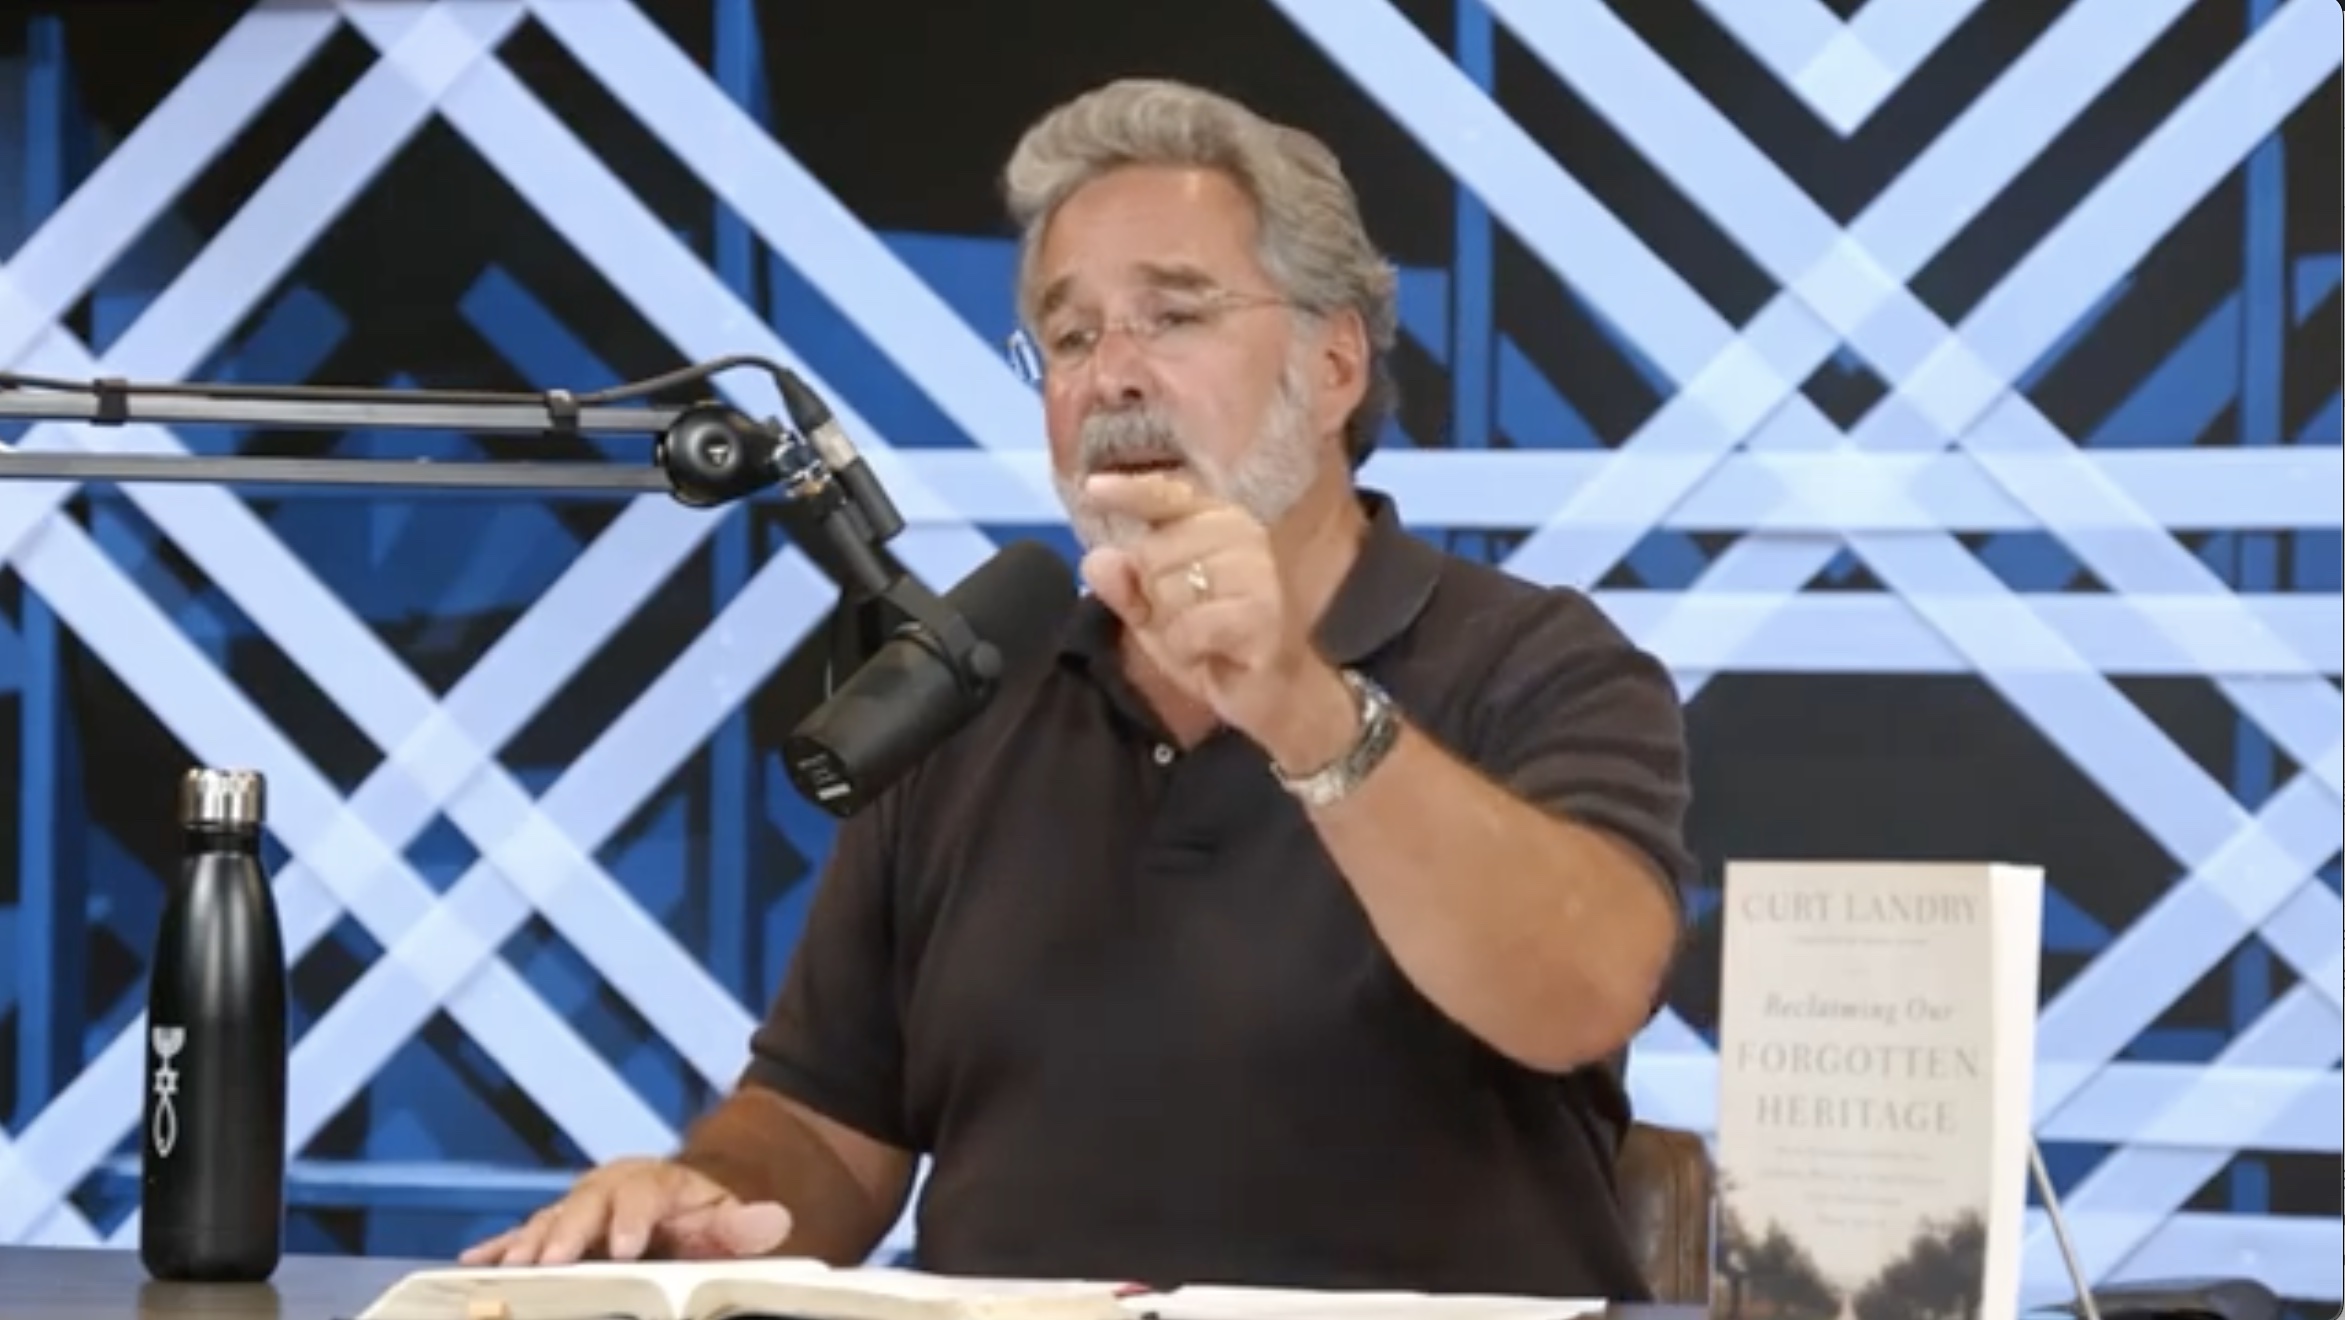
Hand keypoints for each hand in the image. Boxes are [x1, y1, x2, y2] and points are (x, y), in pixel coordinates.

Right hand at [457, 1157, 791, 1265]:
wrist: (675, 1201)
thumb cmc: (699, 1217)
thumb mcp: (726, 1219)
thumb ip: (745, 1225)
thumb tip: (775, 1220)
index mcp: (654, 1184)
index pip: (643, 1194)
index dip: (633, 1218)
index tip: (627, 1246)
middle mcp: (608, 1191)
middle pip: (585, 1204)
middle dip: (568, 1230)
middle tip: (553, 1258)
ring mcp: (577, 1209)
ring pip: (548, 1221)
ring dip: (526, 1242)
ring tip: (510, 1265)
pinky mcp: (554, 1230)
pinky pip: (521, 1237)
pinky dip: (498, 1247)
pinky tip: (471, 1261)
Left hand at [1078, 473, 1354, 768]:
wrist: (1271, 696)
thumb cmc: (1214, 645)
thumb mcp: (1156, 617)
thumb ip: (1125, 586)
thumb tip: (1096, 558)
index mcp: (1217, 522)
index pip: (1167, 497)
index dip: (1130, 492)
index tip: (1094, 487)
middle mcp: (1242, 534)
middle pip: (1154, 551)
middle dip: (1154, 595)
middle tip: (1188, 619)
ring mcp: (1257, 570)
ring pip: (1170, 589)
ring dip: (1173, 627)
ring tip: (1204, 638)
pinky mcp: (1263, 611)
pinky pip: (1190, 627)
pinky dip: (1189, 650)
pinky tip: (1213, 655)